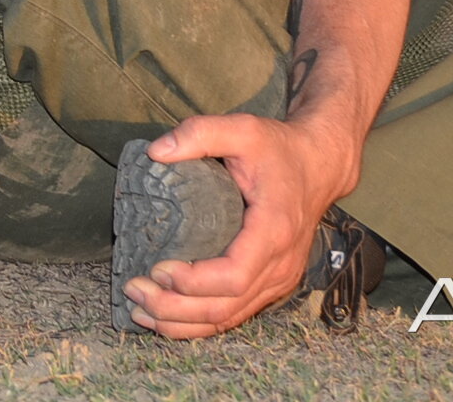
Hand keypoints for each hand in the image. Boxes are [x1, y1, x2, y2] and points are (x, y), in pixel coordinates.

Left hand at [118, 113, 357, 338]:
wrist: (318, 168)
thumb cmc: (279, 150)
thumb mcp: (243, 129)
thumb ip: (201, 133)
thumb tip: (155, 152)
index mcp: (274, 230)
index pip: (233, 276)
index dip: (192, 282)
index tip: (156, 269)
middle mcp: (280, 265)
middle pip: (224, 307)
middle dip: (174, 308)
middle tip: (133, 290)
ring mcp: (278, 281)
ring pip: (228, 319)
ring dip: (181, 323)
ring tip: (139, 311)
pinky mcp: (271, 286)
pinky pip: (234, 314)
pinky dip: (199, 324)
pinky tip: (166, 319)